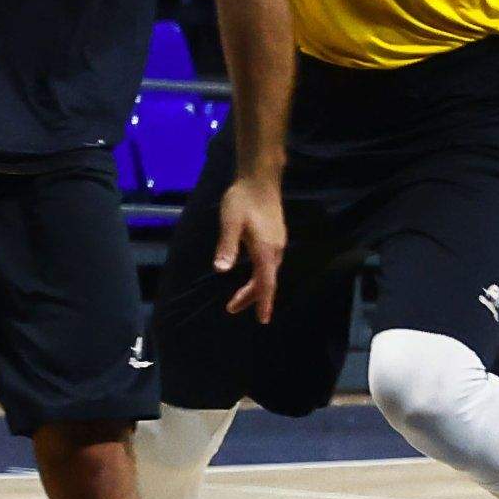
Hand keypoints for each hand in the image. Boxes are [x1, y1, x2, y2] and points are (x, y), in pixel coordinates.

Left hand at [213, 170, 286, 320]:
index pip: (266, 282)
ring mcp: (277, 243)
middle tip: (231, 309)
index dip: (263, 301)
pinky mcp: (275, 238)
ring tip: (237, 299)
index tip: (262, 319)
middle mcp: (276, 249)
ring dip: (255, 288)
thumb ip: (227, 245)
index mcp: (266, 249)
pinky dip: (260, 276)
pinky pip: (269, 264)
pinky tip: (252, 277)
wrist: (259, 180)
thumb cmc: (242, 199)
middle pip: (266, 281)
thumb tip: (221, 269)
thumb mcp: (230, 221)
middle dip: (252, 297)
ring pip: (268, 273)